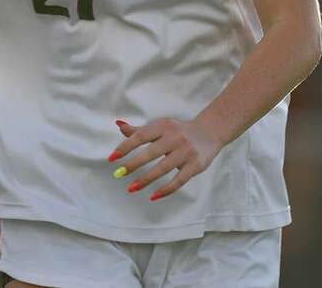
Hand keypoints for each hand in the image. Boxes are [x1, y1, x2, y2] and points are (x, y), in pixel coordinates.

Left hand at [108, 117, 222, 201]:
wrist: (209, 132)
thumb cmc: (178, 130)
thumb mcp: (160, 126)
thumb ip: (140, 129)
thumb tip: (119, 125)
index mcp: (163, 126)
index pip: (140, 136)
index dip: (125, 146)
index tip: (112, 158)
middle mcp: (174, 138)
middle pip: (150, 153)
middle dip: (133, 165)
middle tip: (118, 174)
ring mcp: (186, 152)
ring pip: (163, 169)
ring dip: (146, 179)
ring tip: (131, 188)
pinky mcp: (196, 166)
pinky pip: (179, 180)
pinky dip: (166, 189)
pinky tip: (153, 196)